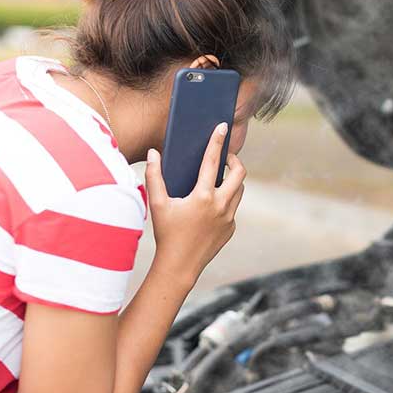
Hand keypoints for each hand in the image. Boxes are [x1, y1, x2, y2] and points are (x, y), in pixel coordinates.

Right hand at [144, 122, 245, 288]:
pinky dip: (225, 201)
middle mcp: (220, 205)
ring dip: (232, 181)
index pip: (212, 161)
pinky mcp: (231, 228)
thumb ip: (155, 177)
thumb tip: (153, 153)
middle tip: (225, 158)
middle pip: (239, 173)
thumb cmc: (166, 234)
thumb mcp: (158, 204)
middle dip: (235, 161)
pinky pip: (232, 208)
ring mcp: (229, 218)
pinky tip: (210, 204)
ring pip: (239, 191)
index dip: (217, 141)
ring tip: (218, 178)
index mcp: (203, 196)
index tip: (222, 127)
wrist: (180, 266)